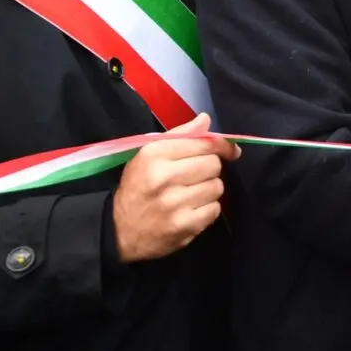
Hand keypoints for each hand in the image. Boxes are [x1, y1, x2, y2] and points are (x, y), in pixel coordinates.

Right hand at [111, 113, 240, 262]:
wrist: (120, 231)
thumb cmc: (137, 188)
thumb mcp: (148, 156)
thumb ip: (179, 135)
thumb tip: (205, 119)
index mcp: (154, 155)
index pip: (203, 143)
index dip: (222, 146)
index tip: (230, 150)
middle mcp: (164, 177)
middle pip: (213, 164)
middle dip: (210, 169)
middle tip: (197, 176)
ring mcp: (175, 204)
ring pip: (217, 187)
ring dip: (209, 190)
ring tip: (191, 194)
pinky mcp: (185, 226)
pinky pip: (215, 209)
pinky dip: (208, 209)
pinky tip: (191, 210)